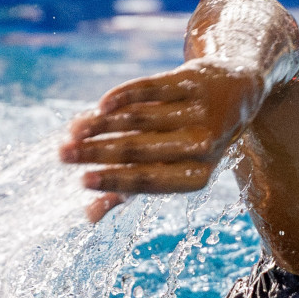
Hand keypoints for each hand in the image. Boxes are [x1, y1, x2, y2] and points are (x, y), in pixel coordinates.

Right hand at [60, 60, 266, 221]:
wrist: (236, 92)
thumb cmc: (191, 142)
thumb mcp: (169, 168)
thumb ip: (130, 190)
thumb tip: (89, 216)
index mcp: (197, 175)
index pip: (150, 181)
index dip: (115, 181)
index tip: (81, 181)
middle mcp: (203, 144)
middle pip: (141, 149)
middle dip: (97, 153)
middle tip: (62, 154)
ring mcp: (199, 111)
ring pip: (141, 118)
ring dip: (102, 124)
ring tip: (73, 130)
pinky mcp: (193, 81)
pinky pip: (152, 89)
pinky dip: (125, 95)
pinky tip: (101, 104)